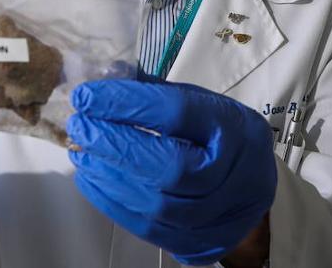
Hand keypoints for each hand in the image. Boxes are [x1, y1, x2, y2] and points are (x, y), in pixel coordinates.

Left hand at [67, 80, 275, 265]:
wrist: (252, 187)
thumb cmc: (217, 137)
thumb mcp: (200, 104)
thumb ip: (155, 95)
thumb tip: (101, 86)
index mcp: (234, 127)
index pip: (177, 113)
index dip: (126, 104)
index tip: (86, 97)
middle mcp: (234, 173)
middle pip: (170, 167)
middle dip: (115, 146)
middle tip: (79, 127)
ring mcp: (221, 215)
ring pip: (157, 205)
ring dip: (109, 178)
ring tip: (82, 154)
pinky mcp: (202, 244)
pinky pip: (151, 231)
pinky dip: (114, 204)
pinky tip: (93, 180)